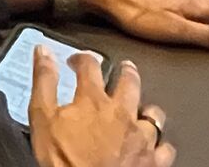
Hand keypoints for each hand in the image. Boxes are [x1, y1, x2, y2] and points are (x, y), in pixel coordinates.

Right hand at [30, 51, 169, 166]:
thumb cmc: (64, 161)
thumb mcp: (42, 118)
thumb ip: (44, 81)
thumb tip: (43, 52)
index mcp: (94, 100)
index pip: (90, 66)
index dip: (82, 59)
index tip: (77, 60)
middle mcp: (122, 114)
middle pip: (130, 83)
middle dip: (126, 71)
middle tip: (125, 67)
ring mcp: (142, 138)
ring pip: (153, 114)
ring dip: (146, 108)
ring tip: (142, 107)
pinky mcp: (153, 162)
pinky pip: (165, 148)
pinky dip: (159, 144)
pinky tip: (154, 145)